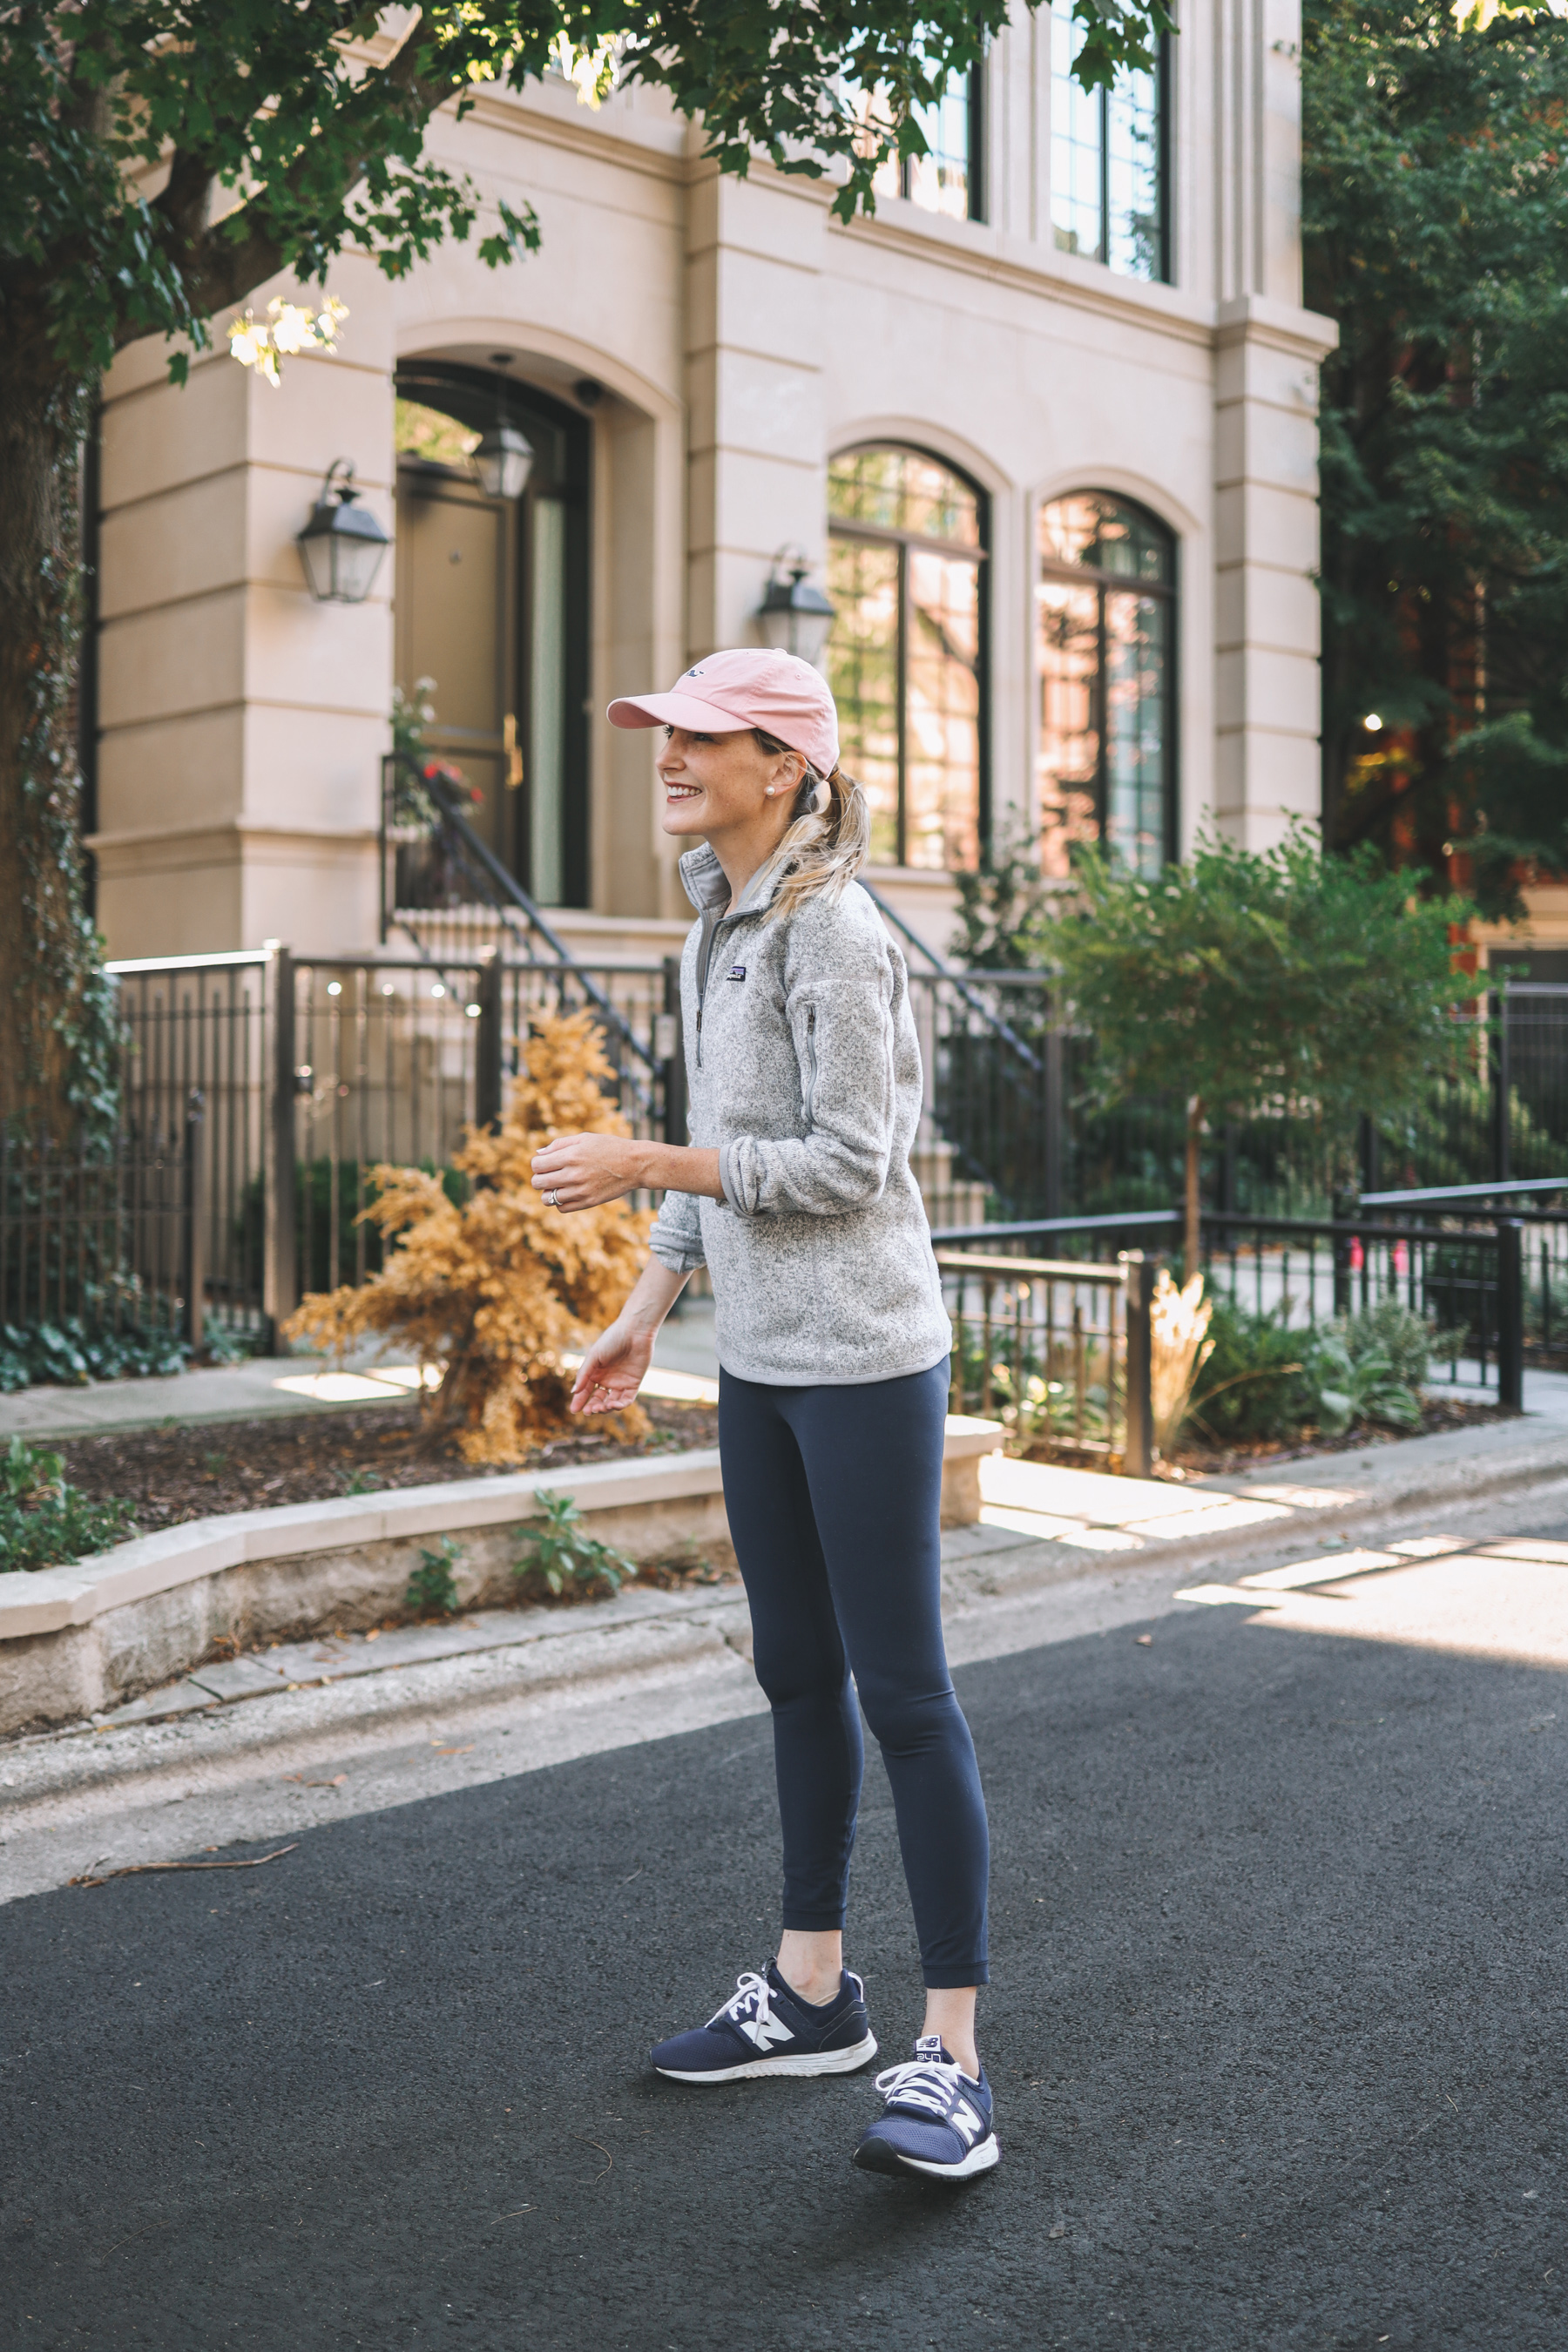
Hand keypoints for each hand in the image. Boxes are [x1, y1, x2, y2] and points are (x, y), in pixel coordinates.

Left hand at [532, 1132, 648, 1211]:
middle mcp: (573, 1174)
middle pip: (538, 1182)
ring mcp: (581, 1190)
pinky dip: (560, 1202)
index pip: (536, 1165)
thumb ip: (559, 1144)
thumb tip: (539, 1155)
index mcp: (570, 1155)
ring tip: (558, 1186)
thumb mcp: (584, 1138)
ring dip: (548, 1192)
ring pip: (547, 1198)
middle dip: (539, 1178)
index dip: (537, 1164)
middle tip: (549, 1175)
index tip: (545, 1163)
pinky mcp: (588, 1202)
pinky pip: (561, 1208)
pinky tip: (568, 1193)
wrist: (635, 1164)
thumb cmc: (609, 1147)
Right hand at [570, 1319, 654, 1414]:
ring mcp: (620, 1383)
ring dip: (605, 1408)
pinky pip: (626, 1399)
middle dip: (593, 1407)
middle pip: (598, 1399)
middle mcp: (607, 1379)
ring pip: (611, 1402)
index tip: (573, 1410)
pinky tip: (613, 1405)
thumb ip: (584, 1374)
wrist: (635, 1331)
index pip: (585, 1391)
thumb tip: (573, 1391)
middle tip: (589, 1411)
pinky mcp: (633, 1384)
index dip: (579, 1400)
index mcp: (595, 1373)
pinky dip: (620, 1405)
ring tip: (601, 1408)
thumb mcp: (594, 1356)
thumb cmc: (612, 1339)